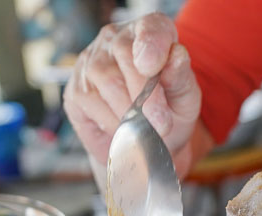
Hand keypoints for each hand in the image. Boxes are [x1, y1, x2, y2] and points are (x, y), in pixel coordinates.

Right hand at [64, 12, 201, 174]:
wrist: (147, 142)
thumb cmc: (168, 112)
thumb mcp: (185, 98)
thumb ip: (181, 78)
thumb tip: (177, 57)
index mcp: (149, 31)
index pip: (150, 27)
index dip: (151, 44)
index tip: (151, 67)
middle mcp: (115, 39)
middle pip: (125, 54)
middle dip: (145, 94)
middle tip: (160, 124)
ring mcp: (90, 61)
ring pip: (106, 80)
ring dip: (128, 112)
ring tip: (143, 130)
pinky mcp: (76, 88)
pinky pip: (90, 101)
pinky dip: (110, 121)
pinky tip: (122, 129)